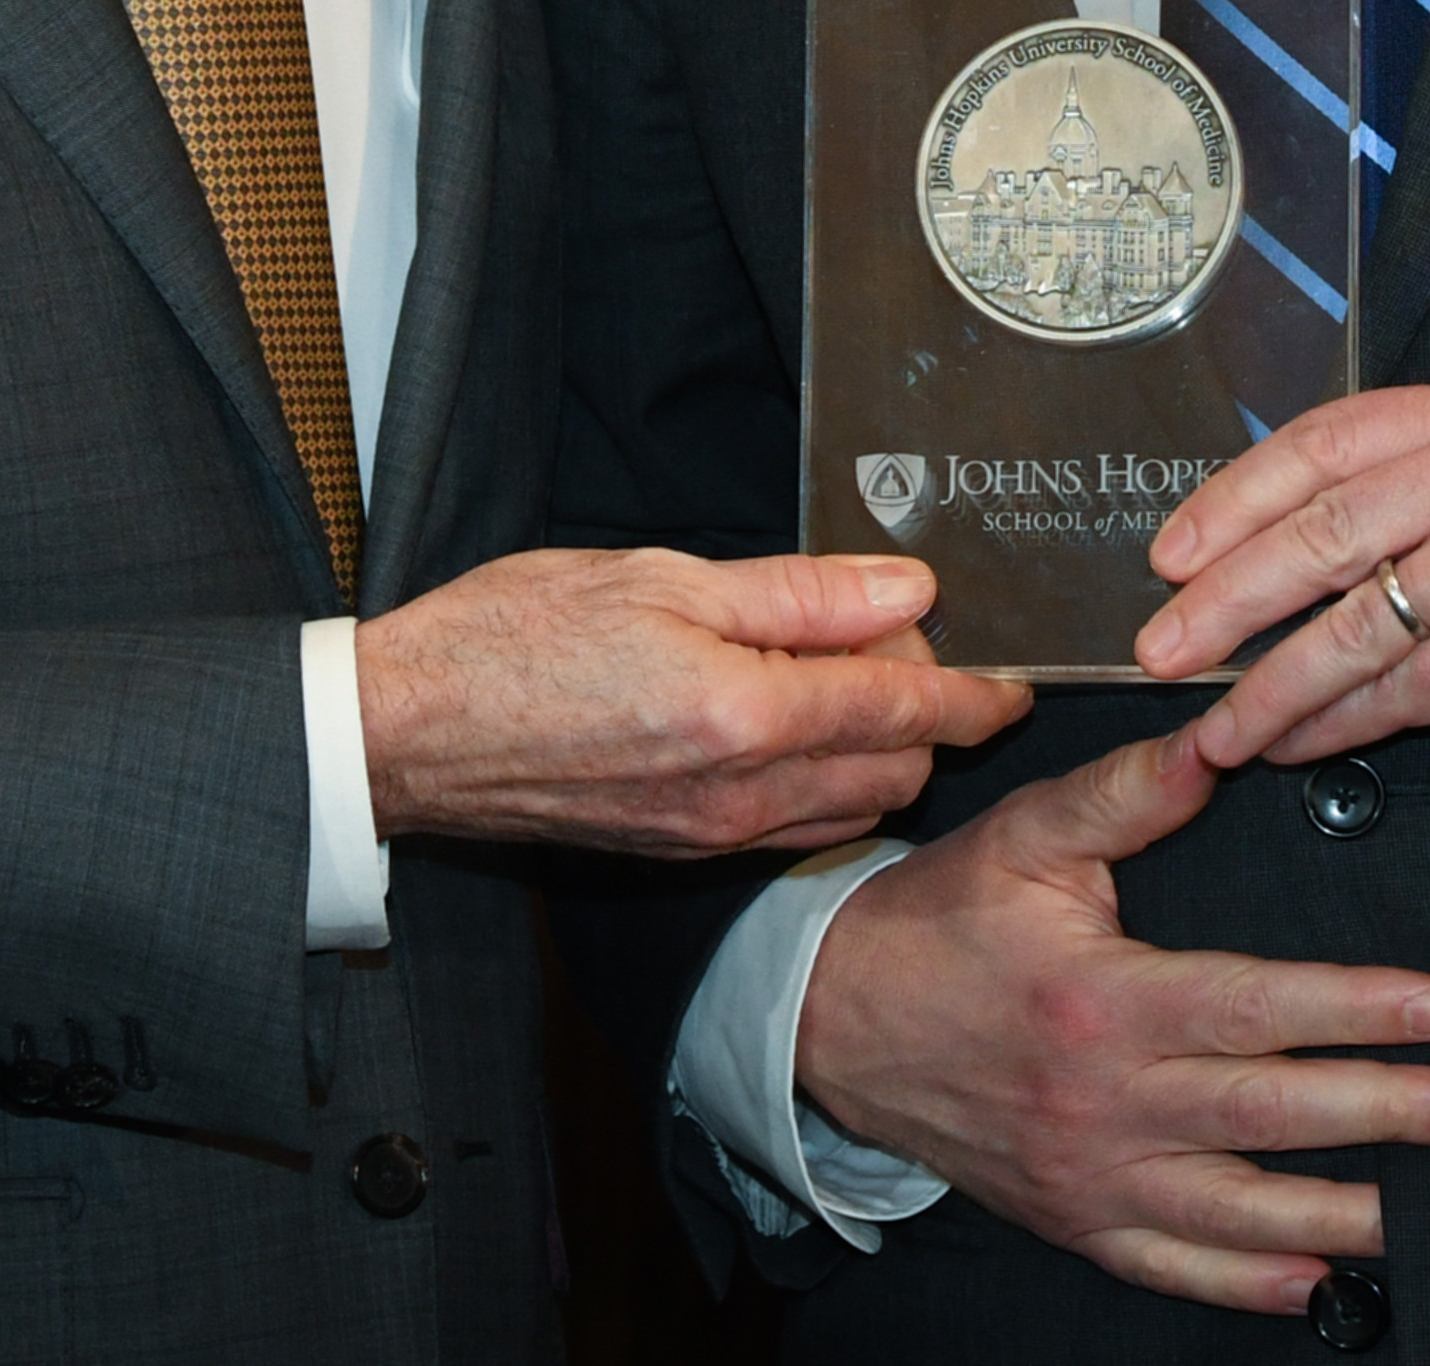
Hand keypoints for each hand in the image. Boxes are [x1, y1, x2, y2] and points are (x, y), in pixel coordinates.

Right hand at [356, 546, 1026, 853]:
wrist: (411, 731)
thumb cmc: (515, 636)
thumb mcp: (663, 579)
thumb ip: (798, 593)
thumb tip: (906, 585)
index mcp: (743, 716)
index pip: (903, 708)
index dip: (975, 688)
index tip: (1018, 672)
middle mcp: (741, 796)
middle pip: (896, 769)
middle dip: (928, 710)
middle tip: (901, 630)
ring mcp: (713, 836)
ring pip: (851, 804)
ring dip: (879, 749)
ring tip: (847, 668)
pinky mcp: (685, 850)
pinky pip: (793, 823)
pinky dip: (824, 777)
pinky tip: (791, 716)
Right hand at [795, 728, 1429, 1316]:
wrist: (837, 1016)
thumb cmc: (940, 915)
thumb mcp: (1026, 832)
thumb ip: (1127, 793)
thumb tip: (1217, 742)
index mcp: (1101, 1000)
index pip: (1256, 1008)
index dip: (1355, 1010)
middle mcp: (1104, 1102)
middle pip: (1268, 1116)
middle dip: (1386, 1114)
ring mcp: (1090, 1176)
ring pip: (1239, 1211)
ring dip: (1345, 1216)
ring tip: (1429, 1210)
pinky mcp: (1075, 1221)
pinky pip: (1176, 1267)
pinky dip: (1251, 1284)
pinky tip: (1321, 1283)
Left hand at [1135, 372, 1429, 775]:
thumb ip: (1425, 478)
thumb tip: (1282, 533)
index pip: (1328, 441)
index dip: (1236, 496)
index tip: (1172, 548)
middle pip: (1324, 528)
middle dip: (1227, 594)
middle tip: (1162, 644)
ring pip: (1355, 620)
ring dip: (1270, 682)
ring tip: (1214, 722)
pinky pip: (1404, 688)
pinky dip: (1338, 722)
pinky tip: (1293, 745)